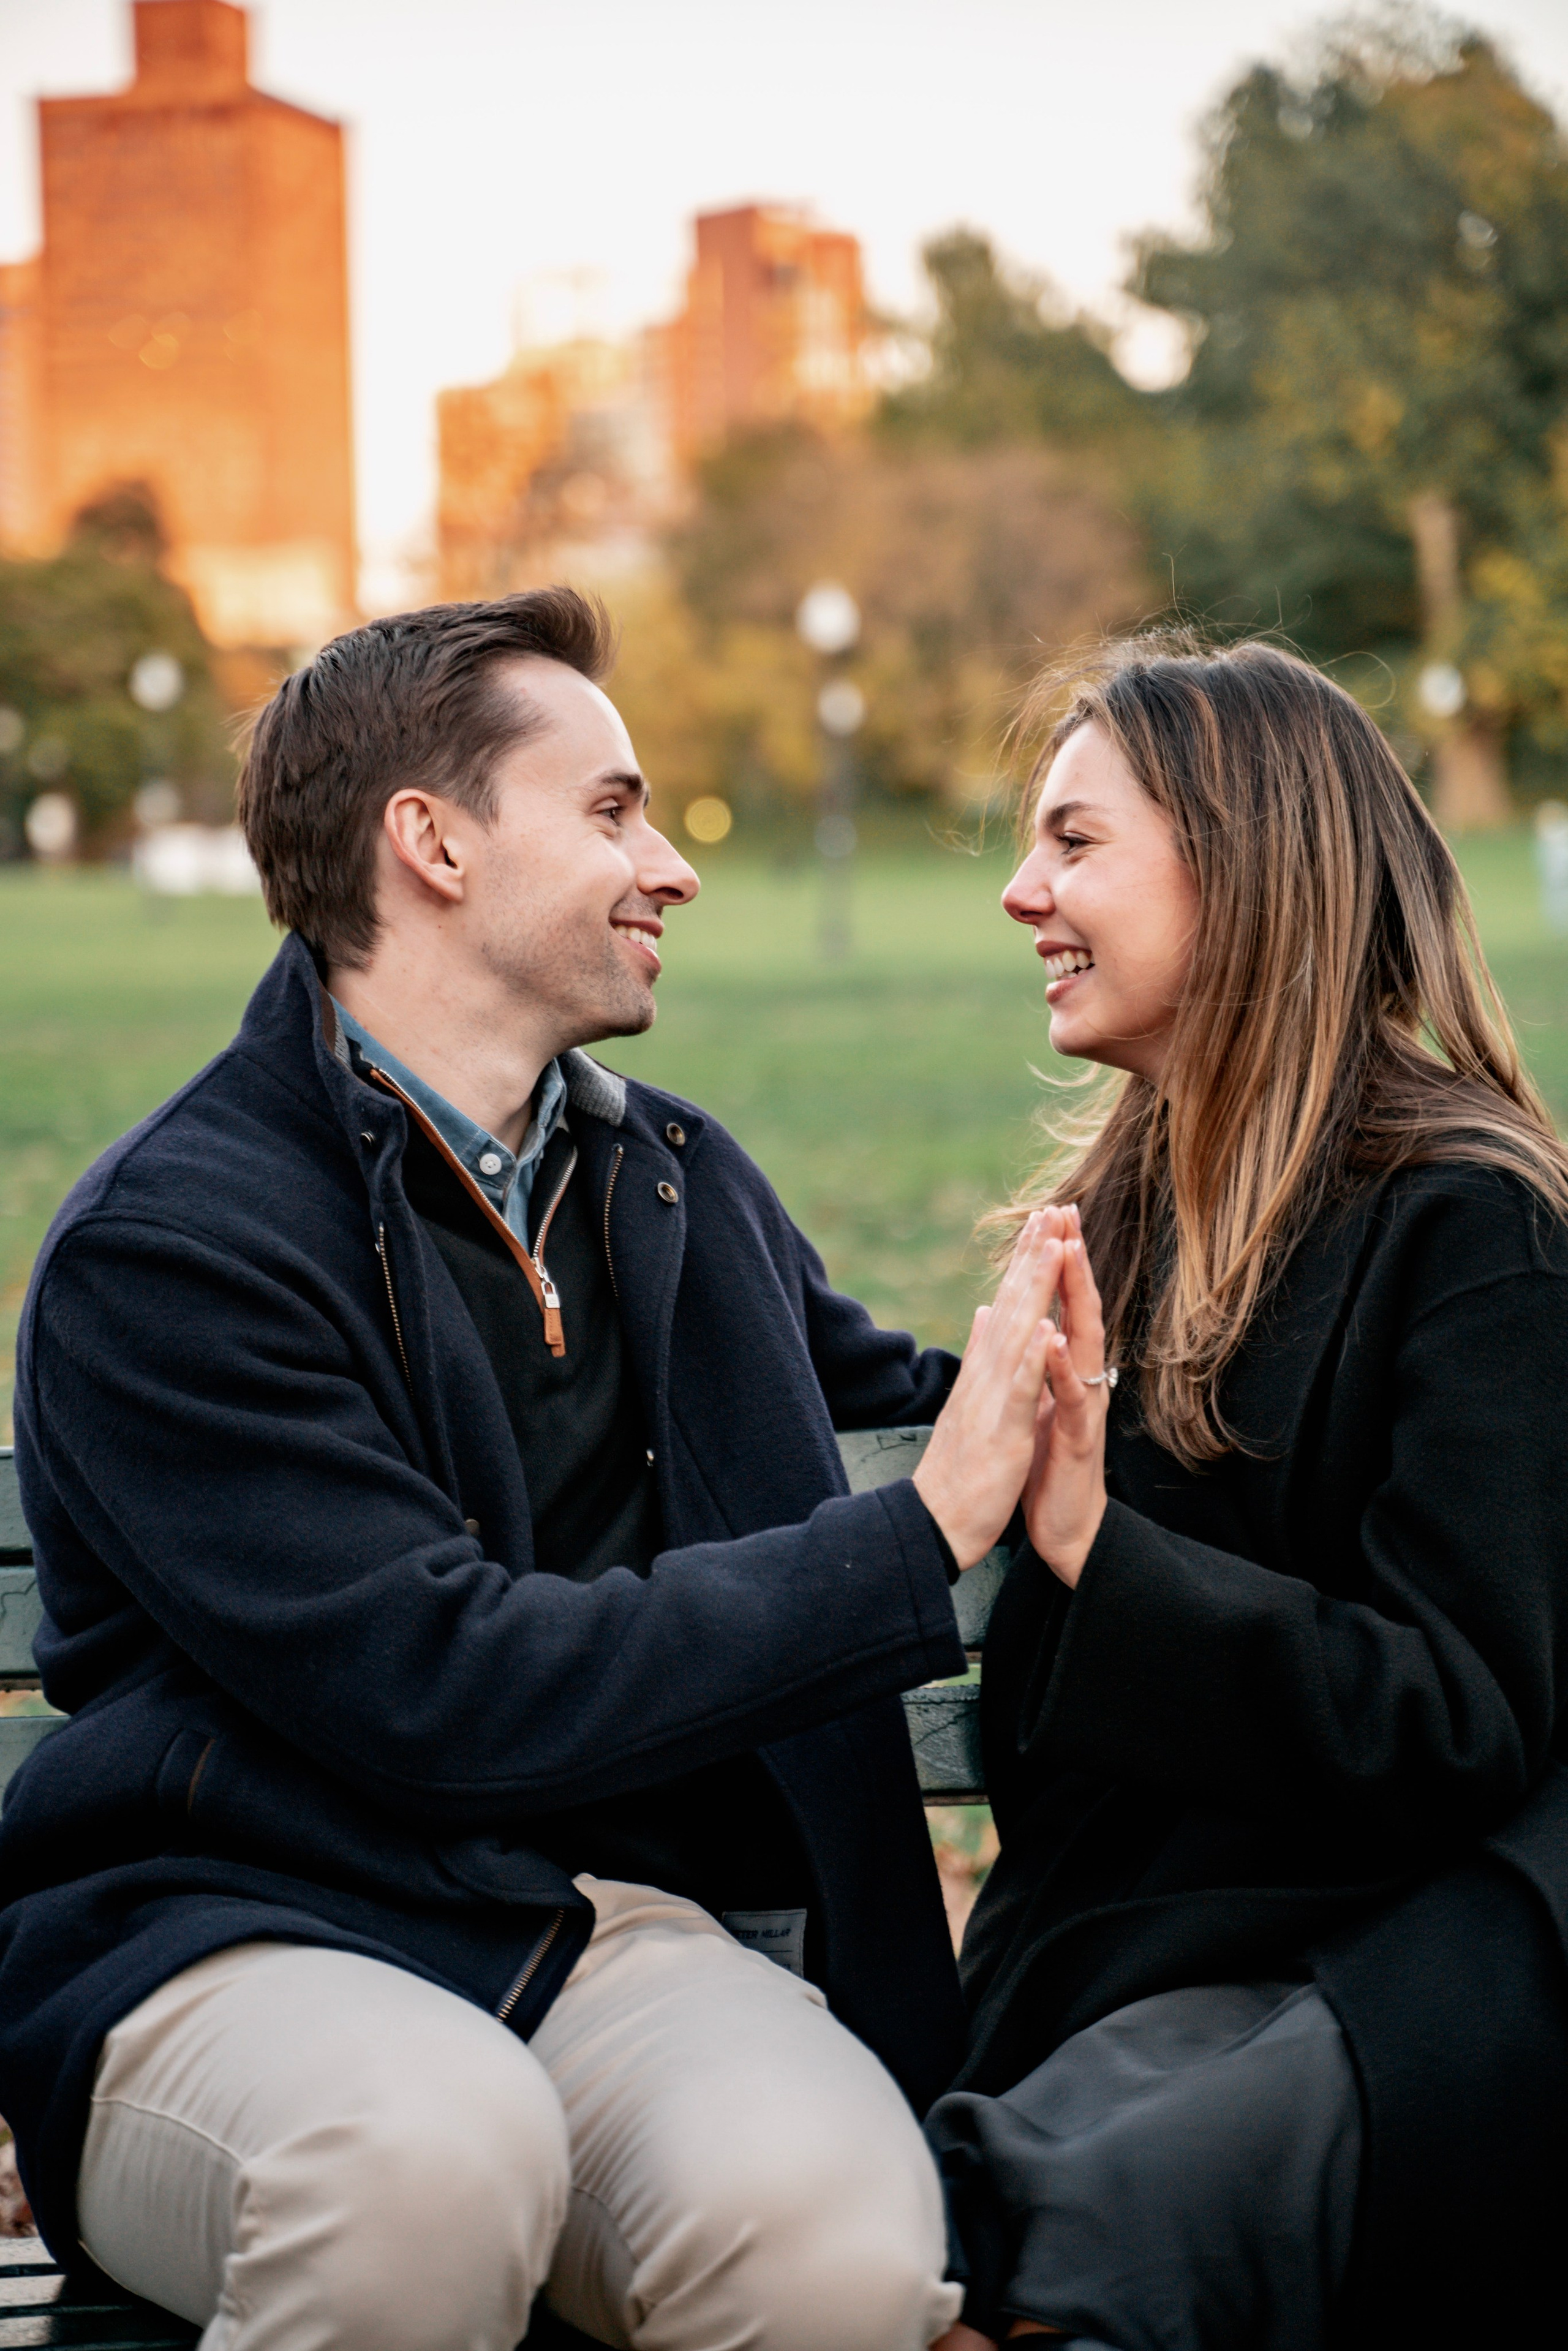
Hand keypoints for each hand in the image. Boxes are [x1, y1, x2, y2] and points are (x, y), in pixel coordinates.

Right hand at [913, 1211, 1062, 1569]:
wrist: (937, 1522)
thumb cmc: (959, 1468)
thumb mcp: (971, 1402)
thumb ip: (979, 1355)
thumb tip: (983, 1312)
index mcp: (986, 1369)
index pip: (1007, 1305)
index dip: (1025, 1263)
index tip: (1042, 1222)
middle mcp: (987, 1374)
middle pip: (1012, 1304)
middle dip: (1032, 1257)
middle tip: (1049, 1209)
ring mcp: (993, 1398)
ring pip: (1018, 1332)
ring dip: (1035, 1288)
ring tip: (1052, 1244)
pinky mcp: (1003, 1429)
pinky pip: (1021, 1388)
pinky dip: (1033, 1356)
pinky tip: (1045, 1326)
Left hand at [1022, 1205, 1109, 1586]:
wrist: (1064, 1528)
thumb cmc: (1050, 1465)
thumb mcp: (1040, 1404)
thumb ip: (1038, 1362)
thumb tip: (1032, 1321)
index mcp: (1068, 1370)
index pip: (1063, 1304)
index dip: (1056, 1260)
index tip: (1049, 1213)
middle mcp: (1084, 1381)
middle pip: (1081, 1310)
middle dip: (1074, 1261)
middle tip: (1067, 1212)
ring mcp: (1085, 1407)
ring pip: (1086, 1344)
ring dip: (1077, 1299)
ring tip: (1068, 1255)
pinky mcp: (1079, 1440)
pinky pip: (1073, 1398)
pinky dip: (1062, 1368)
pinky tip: (1053, 1341)